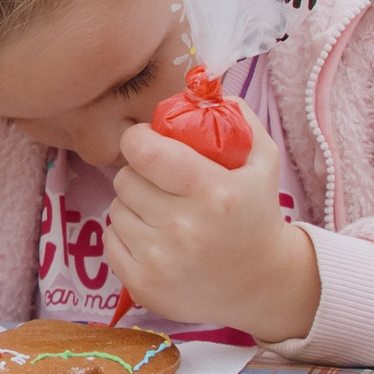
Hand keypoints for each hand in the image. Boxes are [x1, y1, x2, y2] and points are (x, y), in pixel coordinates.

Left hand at [105, 106, 320, 341]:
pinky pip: (110, 240)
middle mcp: (185, 227)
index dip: (137, 139)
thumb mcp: (262, 160)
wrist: (263, 283)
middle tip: (160, 182)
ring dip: (132, 205)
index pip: (145, 152)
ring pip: (115, 210)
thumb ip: (235, 117)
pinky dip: (125, 235)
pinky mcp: (143, 285)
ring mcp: (161, 260)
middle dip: (138, 174)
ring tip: (161, 212)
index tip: (146, 142)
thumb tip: (199, 88)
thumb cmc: (257, 213)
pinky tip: (153, 238)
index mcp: (214, 192)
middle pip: (125, 179)